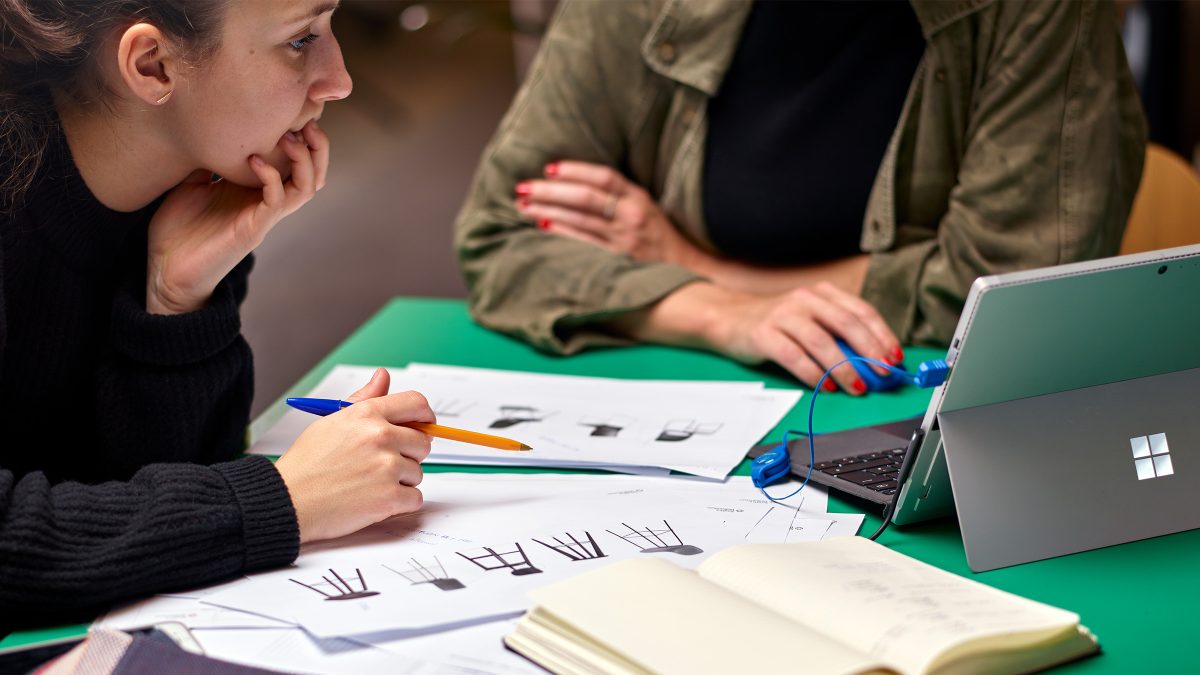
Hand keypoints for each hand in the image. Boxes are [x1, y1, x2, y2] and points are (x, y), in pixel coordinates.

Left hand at [145, 120, 329, 313]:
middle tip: (309, 121)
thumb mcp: (191, 182)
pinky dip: (272, 177)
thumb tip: (208, 128)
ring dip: (305, 160)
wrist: (166, 270)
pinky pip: (277, 201)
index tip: (294, 110)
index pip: (297, 162)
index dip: (304, 137)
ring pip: (307, 187)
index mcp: (258, 189)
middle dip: (319, 147)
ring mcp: (265, 216)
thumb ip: (208, 159)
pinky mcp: (255, 229)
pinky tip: (254, 160)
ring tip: (290, 137)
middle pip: (315, 174)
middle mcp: (269, 202)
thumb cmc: (177, 229)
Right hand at [274, 368, 433, 543]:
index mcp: (367, 414)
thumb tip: (383, 376)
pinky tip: (374, 500)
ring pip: (418, 472)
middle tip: (384, 464)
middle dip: (410, 454)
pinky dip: (400, 503)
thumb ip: (364, 400)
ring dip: (401, 481)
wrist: (287, 501)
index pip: (417, 403)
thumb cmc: (306, 465)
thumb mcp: (331, 422)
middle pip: (423, 441)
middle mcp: (380, 436)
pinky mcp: (389, 497)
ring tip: (369, 484)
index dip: (425, 416)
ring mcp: (386, 467)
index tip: (424, 425)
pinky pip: (415, 498)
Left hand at [514, 160, 704, 266]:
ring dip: (547, 211)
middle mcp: (632, 215)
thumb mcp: (645, 206)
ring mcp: (625, 239)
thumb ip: (617, 194)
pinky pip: (584, 243)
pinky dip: (562, 232)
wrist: (687, 268)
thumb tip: (574, 183)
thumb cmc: (659, 235)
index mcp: (638, 197)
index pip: (603, 176)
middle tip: (522, 187)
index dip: (574, 170)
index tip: (548, 169)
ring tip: (523, 206)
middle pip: (584, 197)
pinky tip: (543, 225)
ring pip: (579, 219)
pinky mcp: (619, 260)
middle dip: (549, 191)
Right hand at [715, 283, 902, 393]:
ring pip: (820, 341)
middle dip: (869, 351)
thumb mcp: (809, 318)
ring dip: (842, 367)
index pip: (860, 311)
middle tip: (883, 373)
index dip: (881, 334)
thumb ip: (836, 333)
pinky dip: (812, 374)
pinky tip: (824, 387)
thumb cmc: (777, 324)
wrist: (728, 318)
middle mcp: (803, 299)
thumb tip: (874, 361)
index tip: (895, 357)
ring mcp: (782, 315)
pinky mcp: (763, 334)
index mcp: (821, 293)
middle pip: (844, 323)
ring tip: (856, 387)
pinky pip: (793, 356)